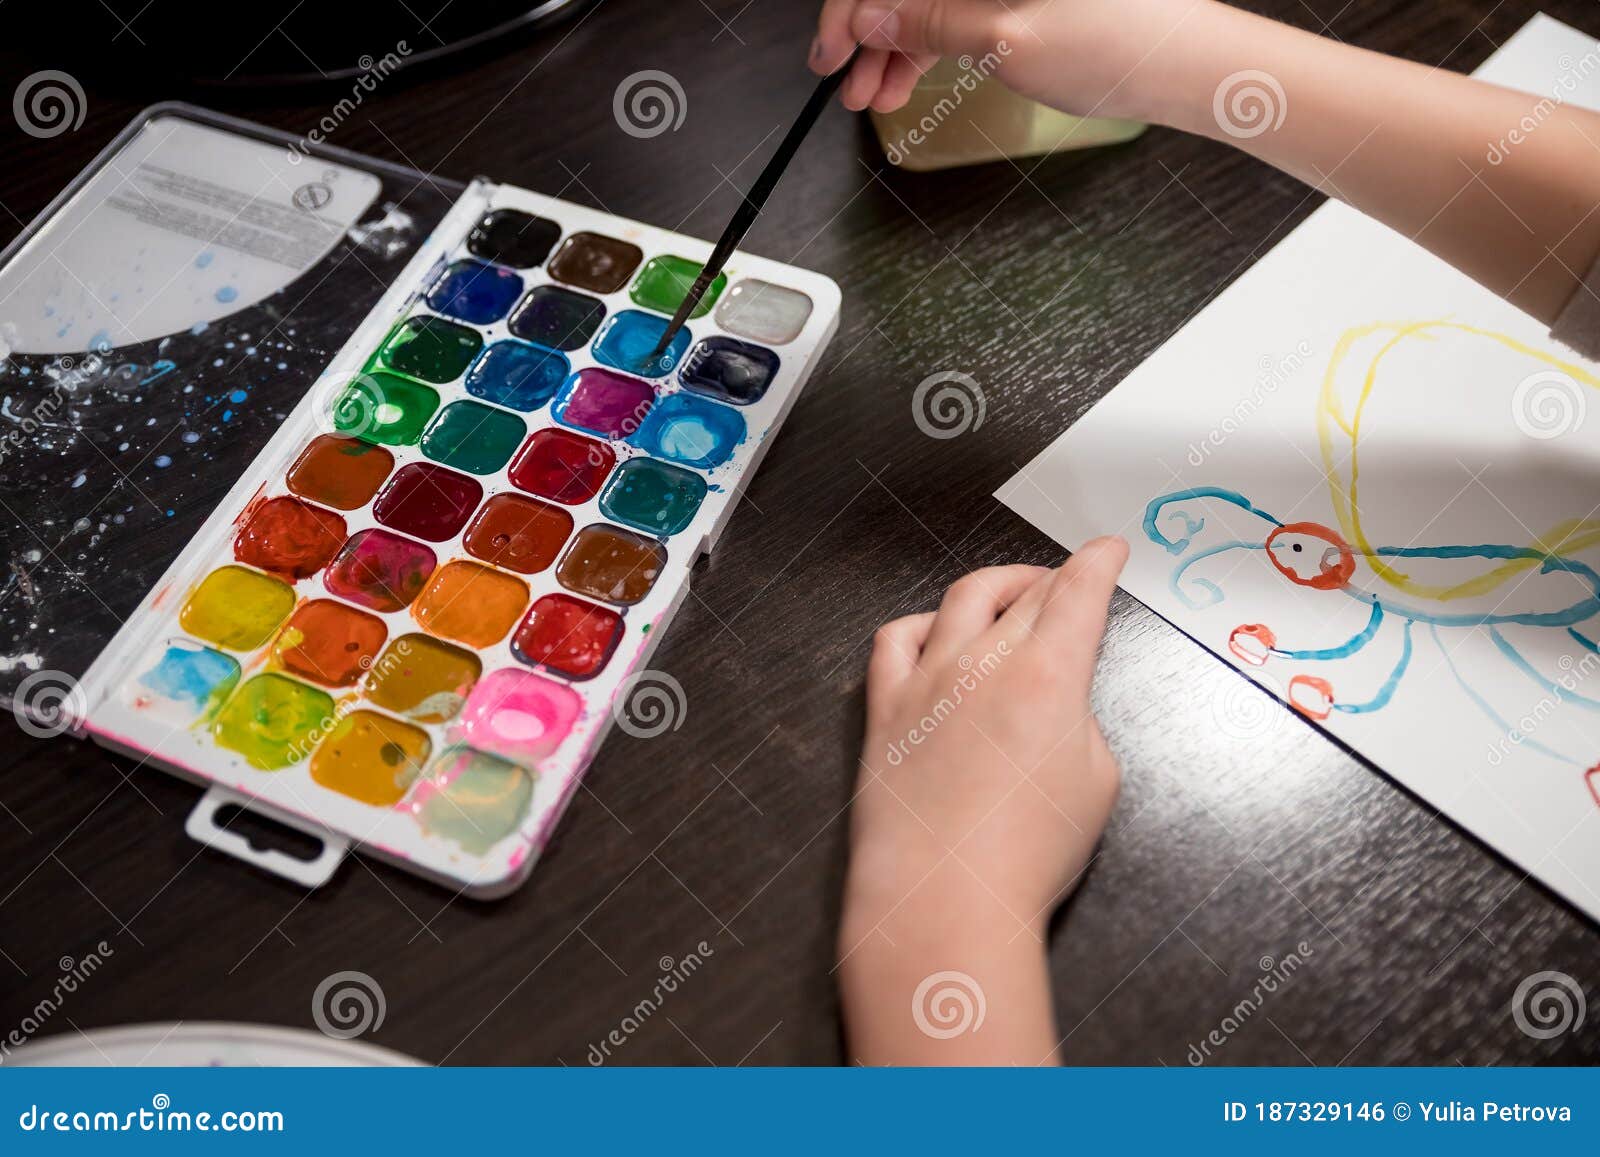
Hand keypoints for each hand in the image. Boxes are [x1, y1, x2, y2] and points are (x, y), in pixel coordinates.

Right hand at [809, 0, 1203, 121]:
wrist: (1188, 67)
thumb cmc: (1122, 46)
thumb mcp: (1006, 41)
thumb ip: (931, 23)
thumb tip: (872, 15)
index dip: (852, 7)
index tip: (830, 50)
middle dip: (868, 29)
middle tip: (843, 79)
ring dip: (893, 44)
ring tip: (873, 93)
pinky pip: (956, 8)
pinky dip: (927, 43)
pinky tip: (905, 78)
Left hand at [837, 539, 1127, 1064]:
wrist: (943, 896)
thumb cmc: (1028, 853)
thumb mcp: (1098, 781)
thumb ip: (1079, 722)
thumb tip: (1056, 707)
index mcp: (1048, 675)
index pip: (1078, 593)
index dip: (1098, 562)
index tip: (1108, 548)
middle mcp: (983, 663)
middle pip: (1024, 594)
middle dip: (1054, 578)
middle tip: (1069, 580)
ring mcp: (926, 681)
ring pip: (959, 600)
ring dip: (994, 587)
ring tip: (1010, 596)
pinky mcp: (885, 710)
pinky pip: (895, 641)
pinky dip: (921, 625)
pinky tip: (934, 634)